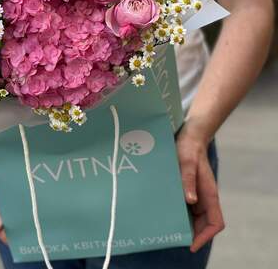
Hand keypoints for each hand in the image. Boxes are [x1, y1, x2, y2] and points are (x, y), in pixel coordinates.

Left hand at [177, 125, 224, 252]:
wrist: (189, 136)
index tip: (191, 244)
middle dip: (192, 234)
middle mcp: (205, 197)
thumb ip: (188, 180)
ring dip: (184, 224)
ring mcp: (197, 194)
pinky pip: (186, 207)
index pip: (215, 223)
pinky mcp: (188, 188)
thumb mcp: (186, 162)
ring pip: (194, 217)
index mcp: (210, 194)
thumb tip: (190, 201)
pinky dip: (179, 213)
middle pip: (203, 224)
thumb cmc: (189, 148)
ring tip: (167, 229)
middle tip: (173, 238)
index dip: (205, 236)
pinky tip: (165, 212)